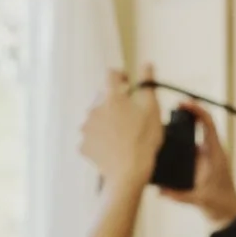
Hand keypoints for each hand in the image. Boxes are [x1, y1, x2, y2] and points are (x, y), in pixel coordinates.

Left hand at [79, 65, 164, 197]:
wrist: (128, 173)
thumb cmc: (144, 139)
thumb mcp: (152, 108)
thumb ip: (147, 83)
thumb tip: (146, 63)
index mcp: (111, 97)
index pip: (111, 74)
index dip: (121, 76)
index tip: (129, 84)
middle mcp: (93, 109)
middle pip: (102, 97)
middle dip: (114, 101)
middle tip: (130, 114)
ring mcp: (86, 128)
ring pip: (96, 117)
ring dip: (106, 120)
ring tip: (122, 134)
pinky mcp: (83, 145)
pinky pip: (92, 136)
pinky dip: (101, 138)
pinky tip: (113, 146)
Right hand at [158, 100, 235, 226]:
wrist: (228, 214)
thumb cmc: (220, 204)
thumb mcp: (199, 199)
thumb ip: (179, 195)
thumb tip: (160, 191)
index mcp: (215, 154)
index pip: (208, 124)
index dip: (197, 111)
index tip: (183, 104)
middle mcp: (212, 152)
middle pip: (200, 125)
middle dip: (185, 115)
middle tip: (169, 109)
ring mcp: (207, 157)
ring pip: (193, 137)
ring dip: (181, 130)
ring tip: (163, 125)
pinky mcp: (201, 164)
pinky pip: (189, 149)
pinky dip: (179, 144)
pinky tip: (165, 145)